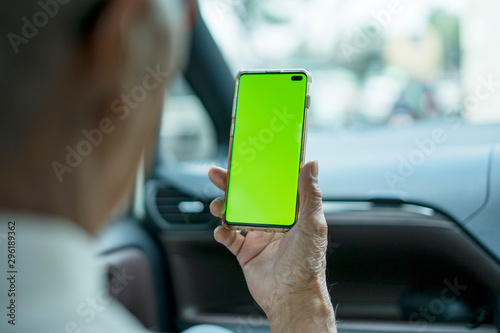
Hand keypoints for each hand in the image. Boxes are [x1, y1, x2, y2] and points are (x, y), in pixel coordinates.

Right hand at [208, 161, 335, 331]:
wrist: (291, 297)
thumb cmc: (307, 263)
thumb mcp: (313, 223)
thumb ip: (310, 194)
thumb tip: (312, 164)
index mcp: (289, 213)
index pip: (274, 186)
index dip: (262, 171)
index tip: (249, 157)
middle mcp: (272, 222)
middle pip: (249, 197)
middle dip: (232, 185)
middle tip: (219, 174)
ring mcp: (258, 236)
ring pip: (235, 214)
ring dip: (223, 207)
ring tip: (217, 205)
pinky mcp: (246, 252)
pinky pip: (229, 238)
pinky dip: (222, 232)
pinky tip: (221, 230)